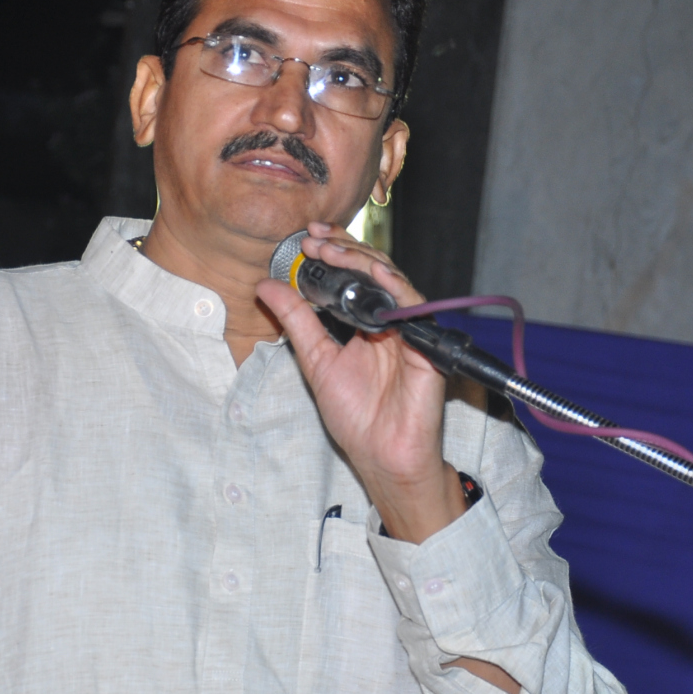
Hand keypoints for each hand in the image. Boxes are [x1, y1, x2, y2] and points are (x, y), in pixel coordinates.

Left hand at [254, 221, 466, 543]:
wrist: (382, 454)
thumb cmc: (356, 415)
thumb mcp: (315, 360)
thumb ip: (295, 321)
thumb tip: (266, 286)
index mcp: (364, 321)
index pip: (351, 274)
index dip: (333, 252)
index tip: (306, 239)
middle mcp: (388, 319)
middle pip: (371, 269)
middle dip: (344, 249)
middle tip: (315, 239)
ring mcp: (408, 329)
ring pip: (391, 280)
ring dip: (362, 260)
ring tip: (333, 250)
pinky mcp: (426, 343)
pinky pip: (414, 306)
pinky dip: (395, 286)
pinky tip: (373, 272)